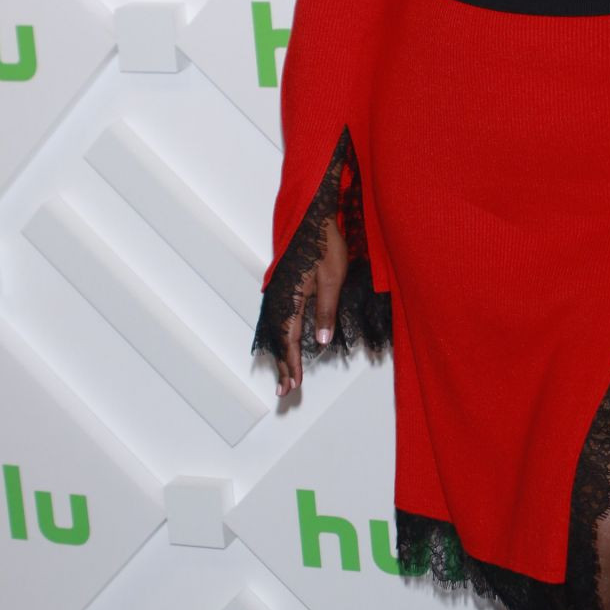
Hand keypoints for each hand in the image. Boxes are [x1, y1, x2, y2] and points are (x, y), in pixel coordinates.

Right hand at [274, 213, 349, 396]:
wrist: (312, 217)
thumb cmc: (326, 245)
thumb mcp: (333, 279)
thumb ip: (325, 311)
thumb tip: (320, 341)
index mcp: (290, 296)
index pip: (290, 338)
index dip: (292, 363)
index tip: (294, 384)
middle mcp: (278, 296)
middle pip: (278, 339)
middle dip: (283, 365)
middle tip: (285, 391)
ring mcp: (277, 291)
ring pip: (275, 330)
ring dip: (280, 354)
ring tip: (284, 376)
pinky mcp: (280, 286)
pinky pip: (276, 319)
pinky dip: (279, 338)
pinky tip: (283, 347)